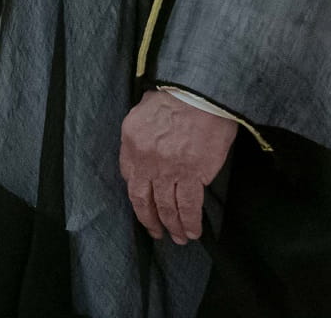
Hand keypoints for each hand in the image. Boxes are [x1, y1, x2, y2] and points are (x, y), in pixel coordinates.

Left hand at [119, 88, 237, 244]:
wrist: (201, 93)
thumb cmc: (177, 95)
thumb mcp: (144, 109)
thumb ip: (141, 133)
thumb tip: (145, 150)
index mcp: (131, 141)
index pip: (128, 176)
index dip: (137, 194)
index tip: (144, 203)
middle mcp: (145, 159)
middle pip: (142, 199)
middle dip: (150, 220)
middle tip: (157, 232)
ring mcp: (168, 169)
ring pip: (166, 207)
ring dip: (172, 226)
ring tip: (179, 238)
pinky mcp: (192, 174)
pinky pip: (188, 206)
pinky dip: (190, 222)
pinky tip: (193, 231)